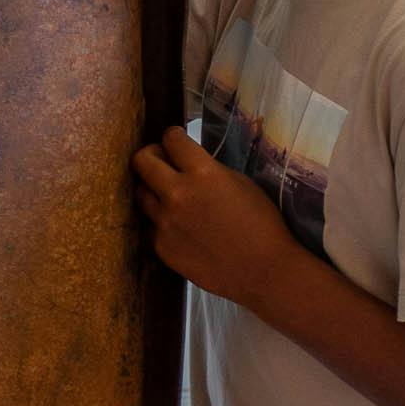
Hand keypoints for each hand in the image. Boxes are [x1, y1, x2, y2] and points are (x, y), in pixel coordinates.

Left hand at [131, 127, 309, 305]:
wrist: (262, 270)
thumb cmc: (263, 224)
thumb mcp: (241, 184)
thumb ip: (210, 171)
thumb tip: (189, 164)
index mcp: (203, 173)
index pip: (171, 140)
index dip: (173, 136)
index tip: (175, 139)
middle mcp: (177, 194)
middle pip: (142, 161)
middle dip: (151, 155)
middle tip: (161, 160)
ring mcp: (164, 222)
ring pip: (141, 194)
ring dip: (154, 189)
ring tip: (171, 196)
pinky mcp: (161, 246)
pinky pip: (152, 224)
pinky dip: (163, 220)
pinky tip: (183, 227)